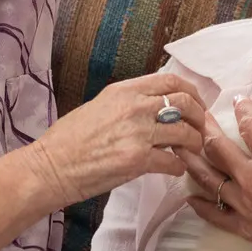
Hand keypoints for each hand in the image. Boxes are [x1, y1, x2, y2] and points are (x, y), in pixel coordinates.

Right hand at [27, 72, 207, 209]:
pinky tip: (173, 169)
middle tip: (200, 129)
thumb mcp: (99, 105)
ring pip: (185, 134)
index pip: (171, 81)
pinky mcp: (137, 160)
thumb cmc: (69, 139)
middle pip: (185, 103)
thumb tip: (154, 105)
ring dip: (193, 144)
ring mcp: (138, 134)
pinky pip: (173, 162)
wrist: (51, 166)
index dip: (191, 92)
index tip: (196, 104)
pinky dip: (178, 167)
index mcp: (124, 90)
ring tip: (190, 152)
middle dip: (200, 117)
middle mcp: (134, 107)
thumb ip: (128, 102)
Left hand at [181, 92, 251, 250]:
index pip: (250, 126)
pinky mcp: (244, 226)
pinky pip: (215, 215)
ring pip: (209, 179)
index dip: (243, 109)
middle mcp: (251, 179)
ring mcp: (244, 204)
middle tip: (199, 116)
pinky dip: (201, 206)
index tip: (238, 99)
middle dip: (207, 129)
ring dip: (193, 161)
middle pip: (219, 149)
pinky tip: (190, 198)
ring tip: (181, 148)